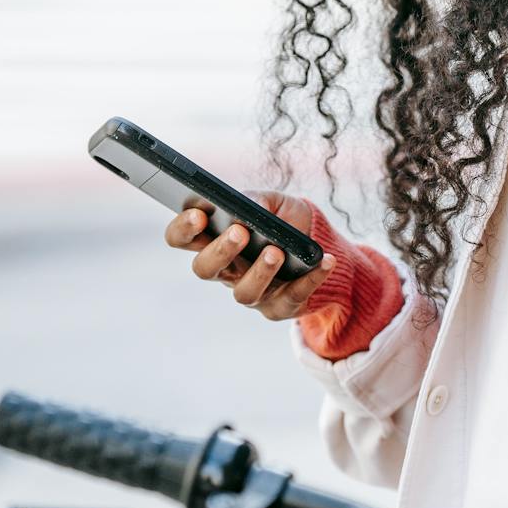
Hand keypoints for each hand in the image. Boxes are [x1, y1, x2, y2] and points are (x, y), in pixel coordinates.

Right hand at [164, 190, 335, 320]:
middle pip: (205, 269)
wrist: (320, 244)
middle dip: (220, 251)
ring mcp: (254, 291)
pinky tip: (324, 261)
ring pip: (245, 293)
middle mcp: (228, 271)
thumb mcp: (272, 202)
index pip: (183, 239)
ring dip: (260, 272)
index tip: (198, 214)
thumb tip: (246, 208)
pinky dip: (311, 278)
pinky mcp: (282, 306)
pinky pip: (294, 297)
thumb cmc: (285, 220)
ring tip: (276, 251)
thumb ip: (256, 201)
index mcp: (215, 241)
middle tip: (239, 232)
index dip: (183, 229)